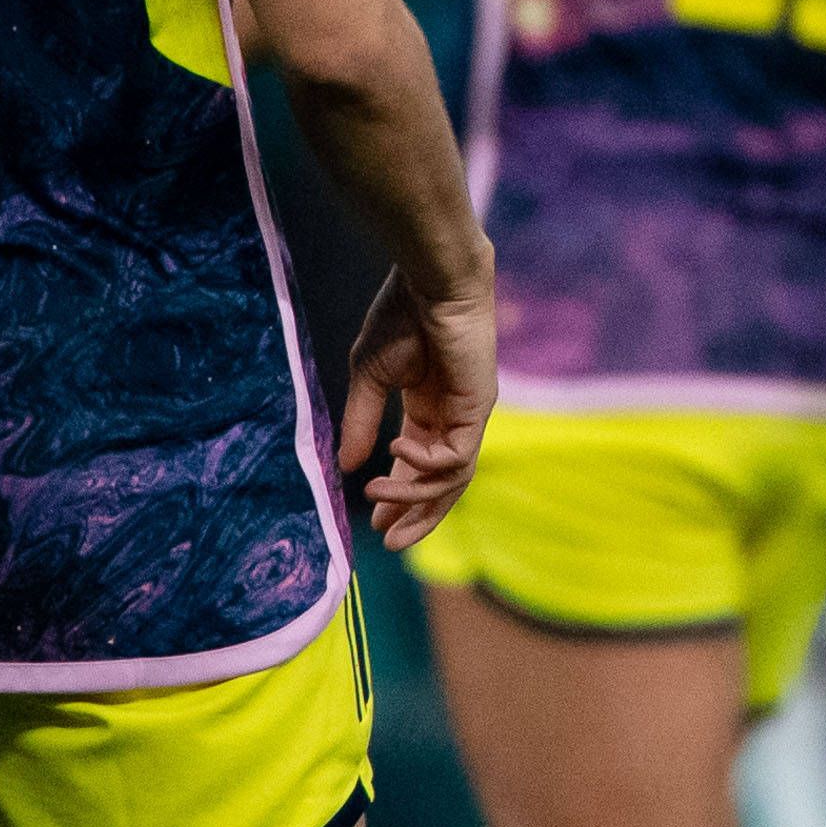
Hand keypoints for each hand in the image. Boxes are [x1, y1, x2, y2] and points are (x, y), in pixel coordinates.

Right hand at [335, 263, 495, 550]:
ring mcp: (469, 415)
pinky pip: (456, 456)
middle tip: (389, 543)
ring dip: (413, 496)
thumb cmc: (402, 317)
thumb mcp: (369, 378)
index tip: (372, 524)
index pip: (418, 466)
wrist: (430, 283)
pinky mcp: (479, 408)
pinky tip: (396, 449)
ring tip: (376, 500)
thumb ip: (361, 423)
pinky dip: (425, 463)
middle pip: (442, 484)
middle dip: (416, 516)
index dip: (398, 496)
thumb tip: (346, 467)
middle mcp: (453, 418)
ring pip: (450, 479)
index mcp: (429, 409)